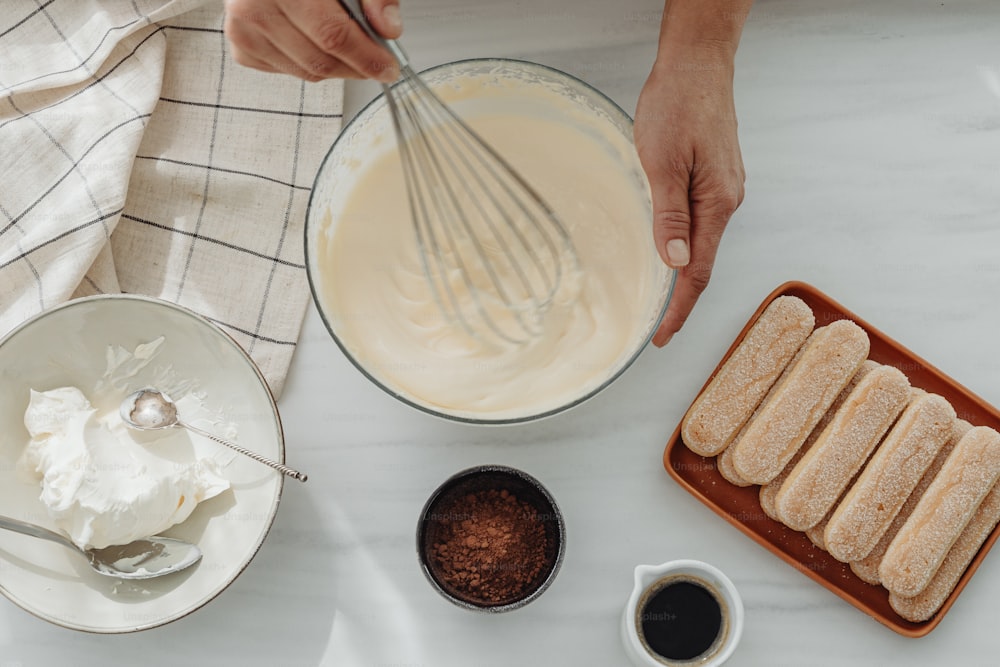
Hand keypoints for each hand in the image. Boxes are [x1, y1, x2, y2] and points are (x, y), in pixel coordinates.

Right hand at [223, 0, 401, 81]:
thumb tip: (389, 30)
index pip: (332, 35)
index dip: (366, 57)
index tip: (388, 67)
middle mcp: (253, 8)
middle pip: (320, 61)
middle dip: (355, 68)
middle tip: (375, 62)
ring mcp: (243, 32)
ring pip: (306, 72)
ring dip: (335, 67)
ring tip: (347, 47)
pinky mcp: (242, 48)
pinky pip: (288, 71)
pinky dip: (308, 63)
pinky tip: (313, 41)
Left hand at [634, 45, 745, 346]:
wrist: (697, 63)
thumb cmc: (678, 104)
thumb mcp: (664, 163)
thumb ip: (670, 215)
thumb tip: (677, 263)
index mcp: (717, 202)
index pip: (698, 272)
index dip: (680, 309)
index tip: (661, 337)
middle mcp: (726, 200)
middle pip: (703, 263)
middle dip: (680, 299)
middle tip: (656, 328)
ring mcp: (723, 188)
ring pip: (701, 241)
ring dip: (681, 273)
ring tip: (659, 299)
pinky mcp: (714, 176)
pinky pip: (699, 220)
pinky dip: (683, 243)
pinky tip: (668, 251)